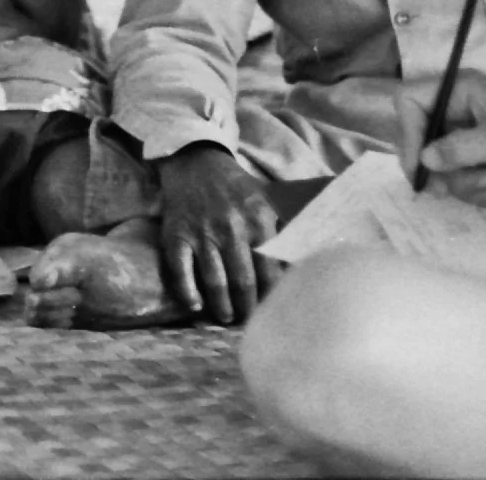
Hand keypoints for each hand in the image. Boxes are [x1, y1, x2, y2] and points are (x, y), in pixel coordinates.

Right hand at [152, 144, 280, 323]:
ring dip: (222, 306)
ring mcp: (201, 233)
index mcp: (259, 220)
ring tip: (226, 318)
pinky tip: (195, 307)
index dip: (274, 297)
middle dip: (249, 309)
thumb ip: (286, 230)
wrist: (195, 162)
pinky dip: (188, 292)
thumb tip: (308, 262)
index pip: (272, 270)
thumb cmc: (236, 187)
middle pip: (244, 282)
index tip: (276, 312)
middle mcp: (231, 228)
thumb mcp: (267, 201)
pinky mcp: (177, 235)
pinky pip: (181, 271)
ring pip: (215, 281)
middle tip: (251, 324)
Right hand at [397, 70, 485, 204]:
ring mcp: (470, 138)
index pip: (409, 101)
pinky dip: (485, 193)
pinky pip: (462, 182)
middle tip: (463, 184)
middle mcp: (459, 110)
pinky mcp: (481, 162)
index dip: (407, 133)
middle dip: (447, 170)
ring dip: (470, 184)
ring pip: (443, 169)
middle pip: (422, 143)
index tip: (419, 165)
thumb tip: (424, 161)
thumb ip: (458, 149)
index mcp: (461, 90)